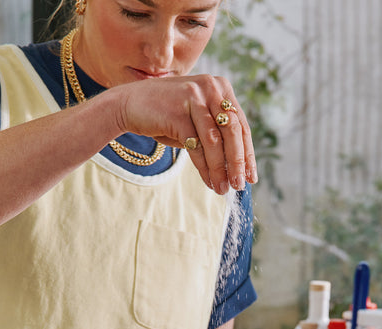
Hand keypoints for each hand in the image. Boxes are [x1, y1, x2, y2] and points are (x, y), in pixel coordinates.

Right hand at [114, 74, 256, 193]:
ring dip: (221, 169)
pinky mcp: (178, 111)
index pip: (241, 125)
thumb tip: (239, 167)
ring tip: (224, 189)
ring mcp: (194, 97)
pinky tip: (209, 182)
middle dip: (238, 162)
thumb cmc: (167, 116)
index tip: (252, 176)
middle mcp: (211, 87)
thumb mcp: (197, 120)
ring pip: (215, 141)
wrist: (129, 105)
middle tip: (240, 185)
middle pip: (233, 131)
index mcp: (221, 87)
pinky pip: (196, 146)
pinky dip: (204, 168)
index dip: (248, 153)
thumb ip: (218, 134)